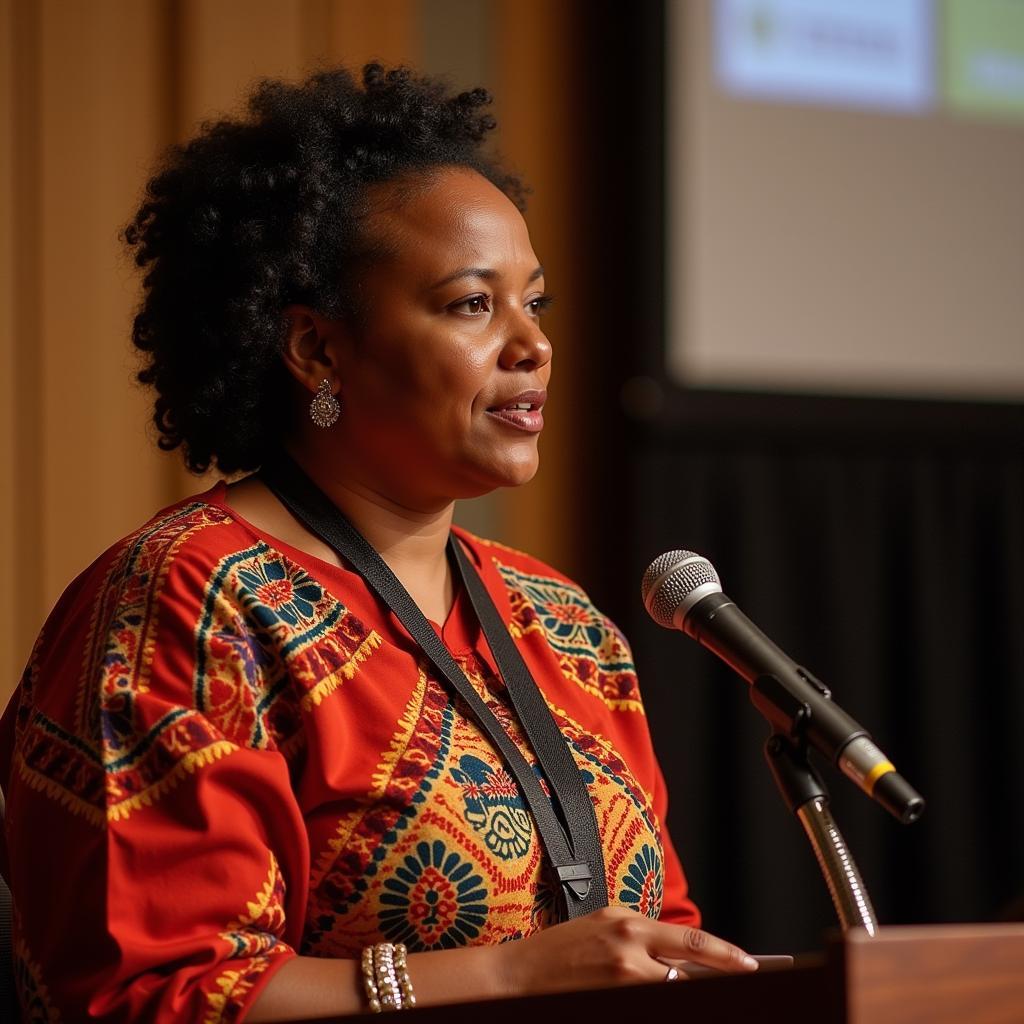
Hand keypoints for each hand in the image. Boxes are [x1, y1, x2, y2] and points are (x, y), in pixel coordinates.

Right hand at [493, 906, 758, 995]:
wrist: (516, 975)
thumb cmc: (559, 949)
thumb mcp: (602, 925)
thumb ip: (640, 936)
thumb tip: (681, 956)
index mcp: (627, 921)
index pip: (690, 939)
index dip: (725, 954)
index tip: (750, 963)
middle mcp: (627, 947)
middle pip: (688, 970)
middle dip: (714, 978)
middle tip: (738, 981)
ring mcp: (619, 977)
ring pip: (671, 989)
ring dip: (679, 990)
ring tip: (678, 987)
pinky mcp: (609, 1000)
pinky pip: (648, 1003)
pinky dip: (657, 1001)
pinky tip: (654, 996)